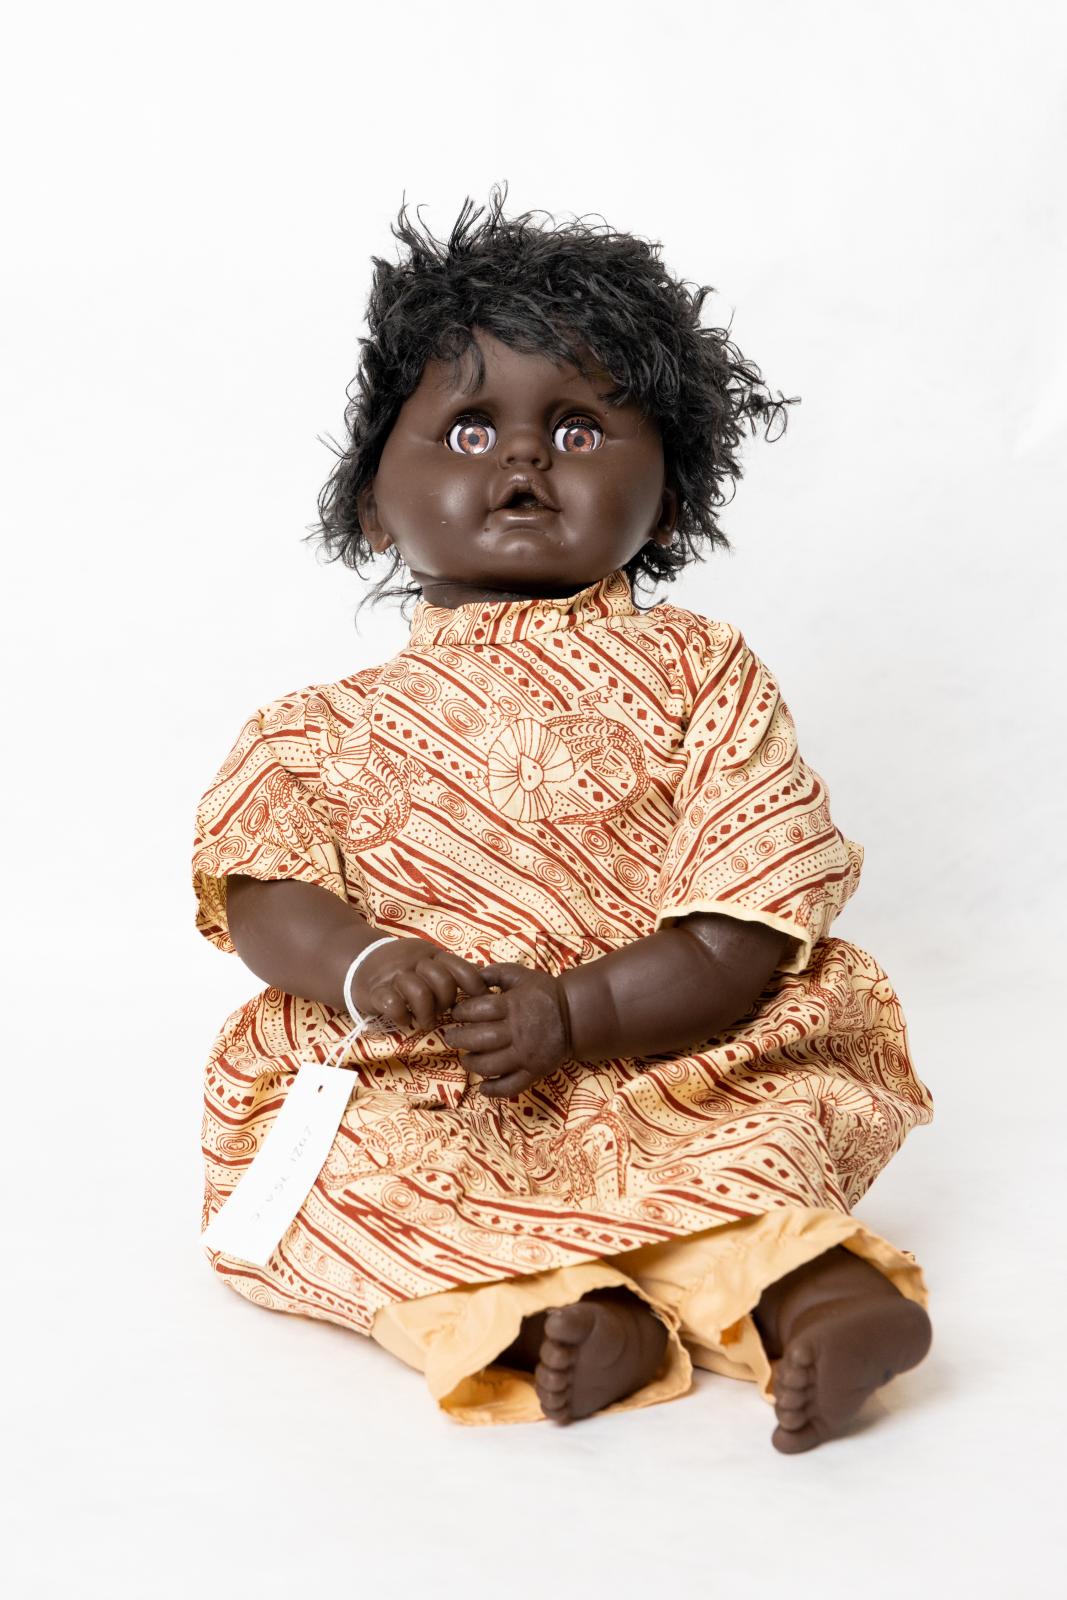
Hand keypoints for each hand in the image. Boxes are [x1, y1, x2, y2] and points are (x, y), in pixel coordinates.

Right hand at [353, 937, 488, 1031]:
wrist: (357, 962)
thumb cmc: (400, 967)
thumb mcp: (426, 960)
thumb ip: (449, 968)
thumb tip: (483, 979)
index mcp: (430, 953)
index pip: (460, 966)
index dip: (474, 985)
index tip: (479, 999)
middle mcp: (414, 961)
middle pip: (442, 981)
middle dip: (446, 1001)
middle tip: (441, 1012)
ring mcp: (394, 975)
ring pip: (420, 993)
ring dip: (426, 1014)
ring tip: (424, 1021)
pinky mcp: (375, 991)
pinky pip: (393, 1005)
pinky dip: (402, 1017)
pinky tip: (403, 1019)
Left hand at [440, 962, 571, 1097]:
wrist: (574, 1015)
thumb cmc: (544, 993)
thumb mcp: (521, 975)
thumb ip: (495, 973)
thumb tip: (470, 975)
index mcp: (514, 1005)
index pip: (479, 1010)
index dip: (461, 1012)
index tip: (455, 1013)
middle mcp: (519, 1031)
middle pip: (480, 1039)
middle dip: (459, 1039)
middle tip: (450, 1038)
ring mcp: (526, 1054)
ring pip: (491, 1065)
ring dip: (472, 1063)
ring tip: (465, 1059)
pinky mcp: (535, 1071)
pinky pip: (512, 1085)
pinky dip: (494, 1090)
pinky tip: (483, 1087)